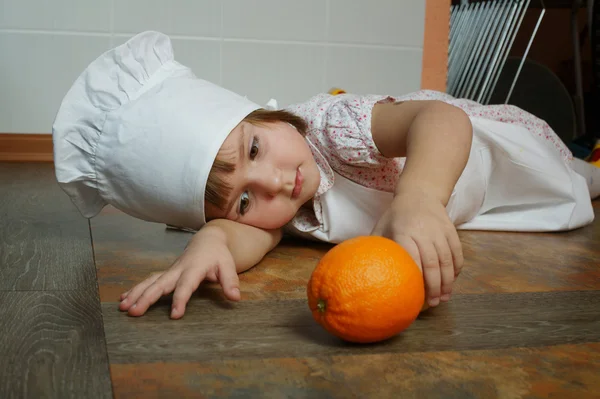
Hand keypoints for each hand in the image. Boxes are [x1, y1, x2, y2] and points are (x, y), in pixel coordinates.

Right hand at [118, 228, 240, 318]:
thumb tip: (235, 298)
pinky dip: (135, 290)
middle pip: (160, 284)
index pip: (186, 286)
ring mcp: (169, 271)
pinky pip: (148, 282)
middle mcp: (178, 270)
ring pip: (150, 282)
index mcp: (194, 268)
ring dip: (136, 294)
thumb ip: (230, 282)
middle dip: (146, 298)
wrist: (207, 241)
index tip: (174, 315)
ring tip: (123, 308)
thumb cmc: (218, 256)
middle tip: (134, 312)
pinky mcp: (165, 274)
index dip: (180, 299)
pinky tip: (123, 300)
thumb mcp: (228, 266)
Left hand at [371, 189, 463, 307]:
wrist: (421, 193)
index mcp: (404, 231)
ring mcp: (440, 231)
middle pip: (432, 262)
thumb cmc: (397, 215)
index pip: (411, 255)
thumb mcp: (382, 226)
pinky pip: (457, 253)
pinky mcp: (452, 230)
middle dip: (434, 286)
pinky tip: (452, 282)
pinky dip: (456, 269)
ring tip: (443, 298)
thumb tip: (361, 271)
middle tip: (432, 304)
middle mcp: (424, 232)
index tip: (414, 293)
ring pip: (447, 260)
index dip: (415, 275)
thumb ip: (375, 246)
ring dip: (447, 282)